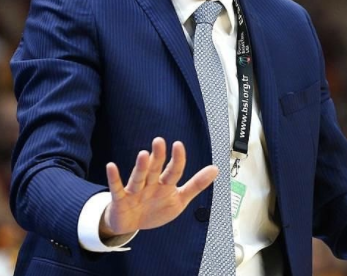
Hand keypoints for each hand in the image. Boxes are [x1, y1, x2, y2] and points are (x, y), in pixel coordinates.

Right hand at [100, 137, 217, 238]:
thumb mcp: (179, 200)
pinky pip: (117, 188)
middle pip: (156, 169)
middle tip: (160, 141)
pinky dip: (114, 178)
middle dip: (158, 157)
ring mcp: (135, 190)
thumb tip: (215, 169)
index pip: (173, 170)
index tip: (178, 145)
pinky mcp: (121, 199)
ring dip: (141, 167)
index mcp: (165, 184)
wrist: (132, 225)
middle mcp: (151, 183)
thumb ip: (196, 185)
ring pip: (139, 177)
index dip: (177, 159)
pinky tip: (111, 167)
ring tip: (144, 154)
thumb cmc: (156, 209)